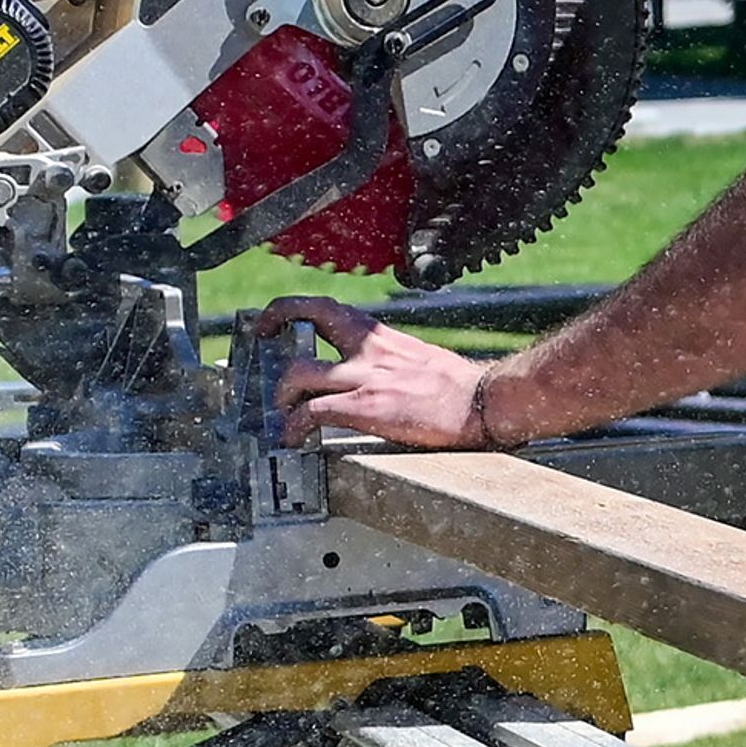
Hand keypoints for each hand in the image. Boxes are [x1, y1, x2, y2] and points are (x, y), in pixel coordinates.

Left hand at [257, 295, 512, 448]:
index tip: (275, 320)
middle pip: (305, 321)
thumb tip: (375, 373)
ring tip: (284, 413)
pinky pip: (313, 413)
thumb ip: (390, 360)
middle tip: (261, 346)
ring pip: (298, 373)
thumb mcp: (420, 358)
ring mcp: (364, 377)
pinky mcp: (366, 407)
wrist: (484, 401)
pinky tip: (295, 439)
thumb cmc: (459, 388)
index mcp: (381, 338)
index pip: (328, 308)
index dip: (292, 309)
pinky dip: (295, 427)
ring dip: (281, 395)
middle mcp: (368, 350)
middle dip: (273, 327)